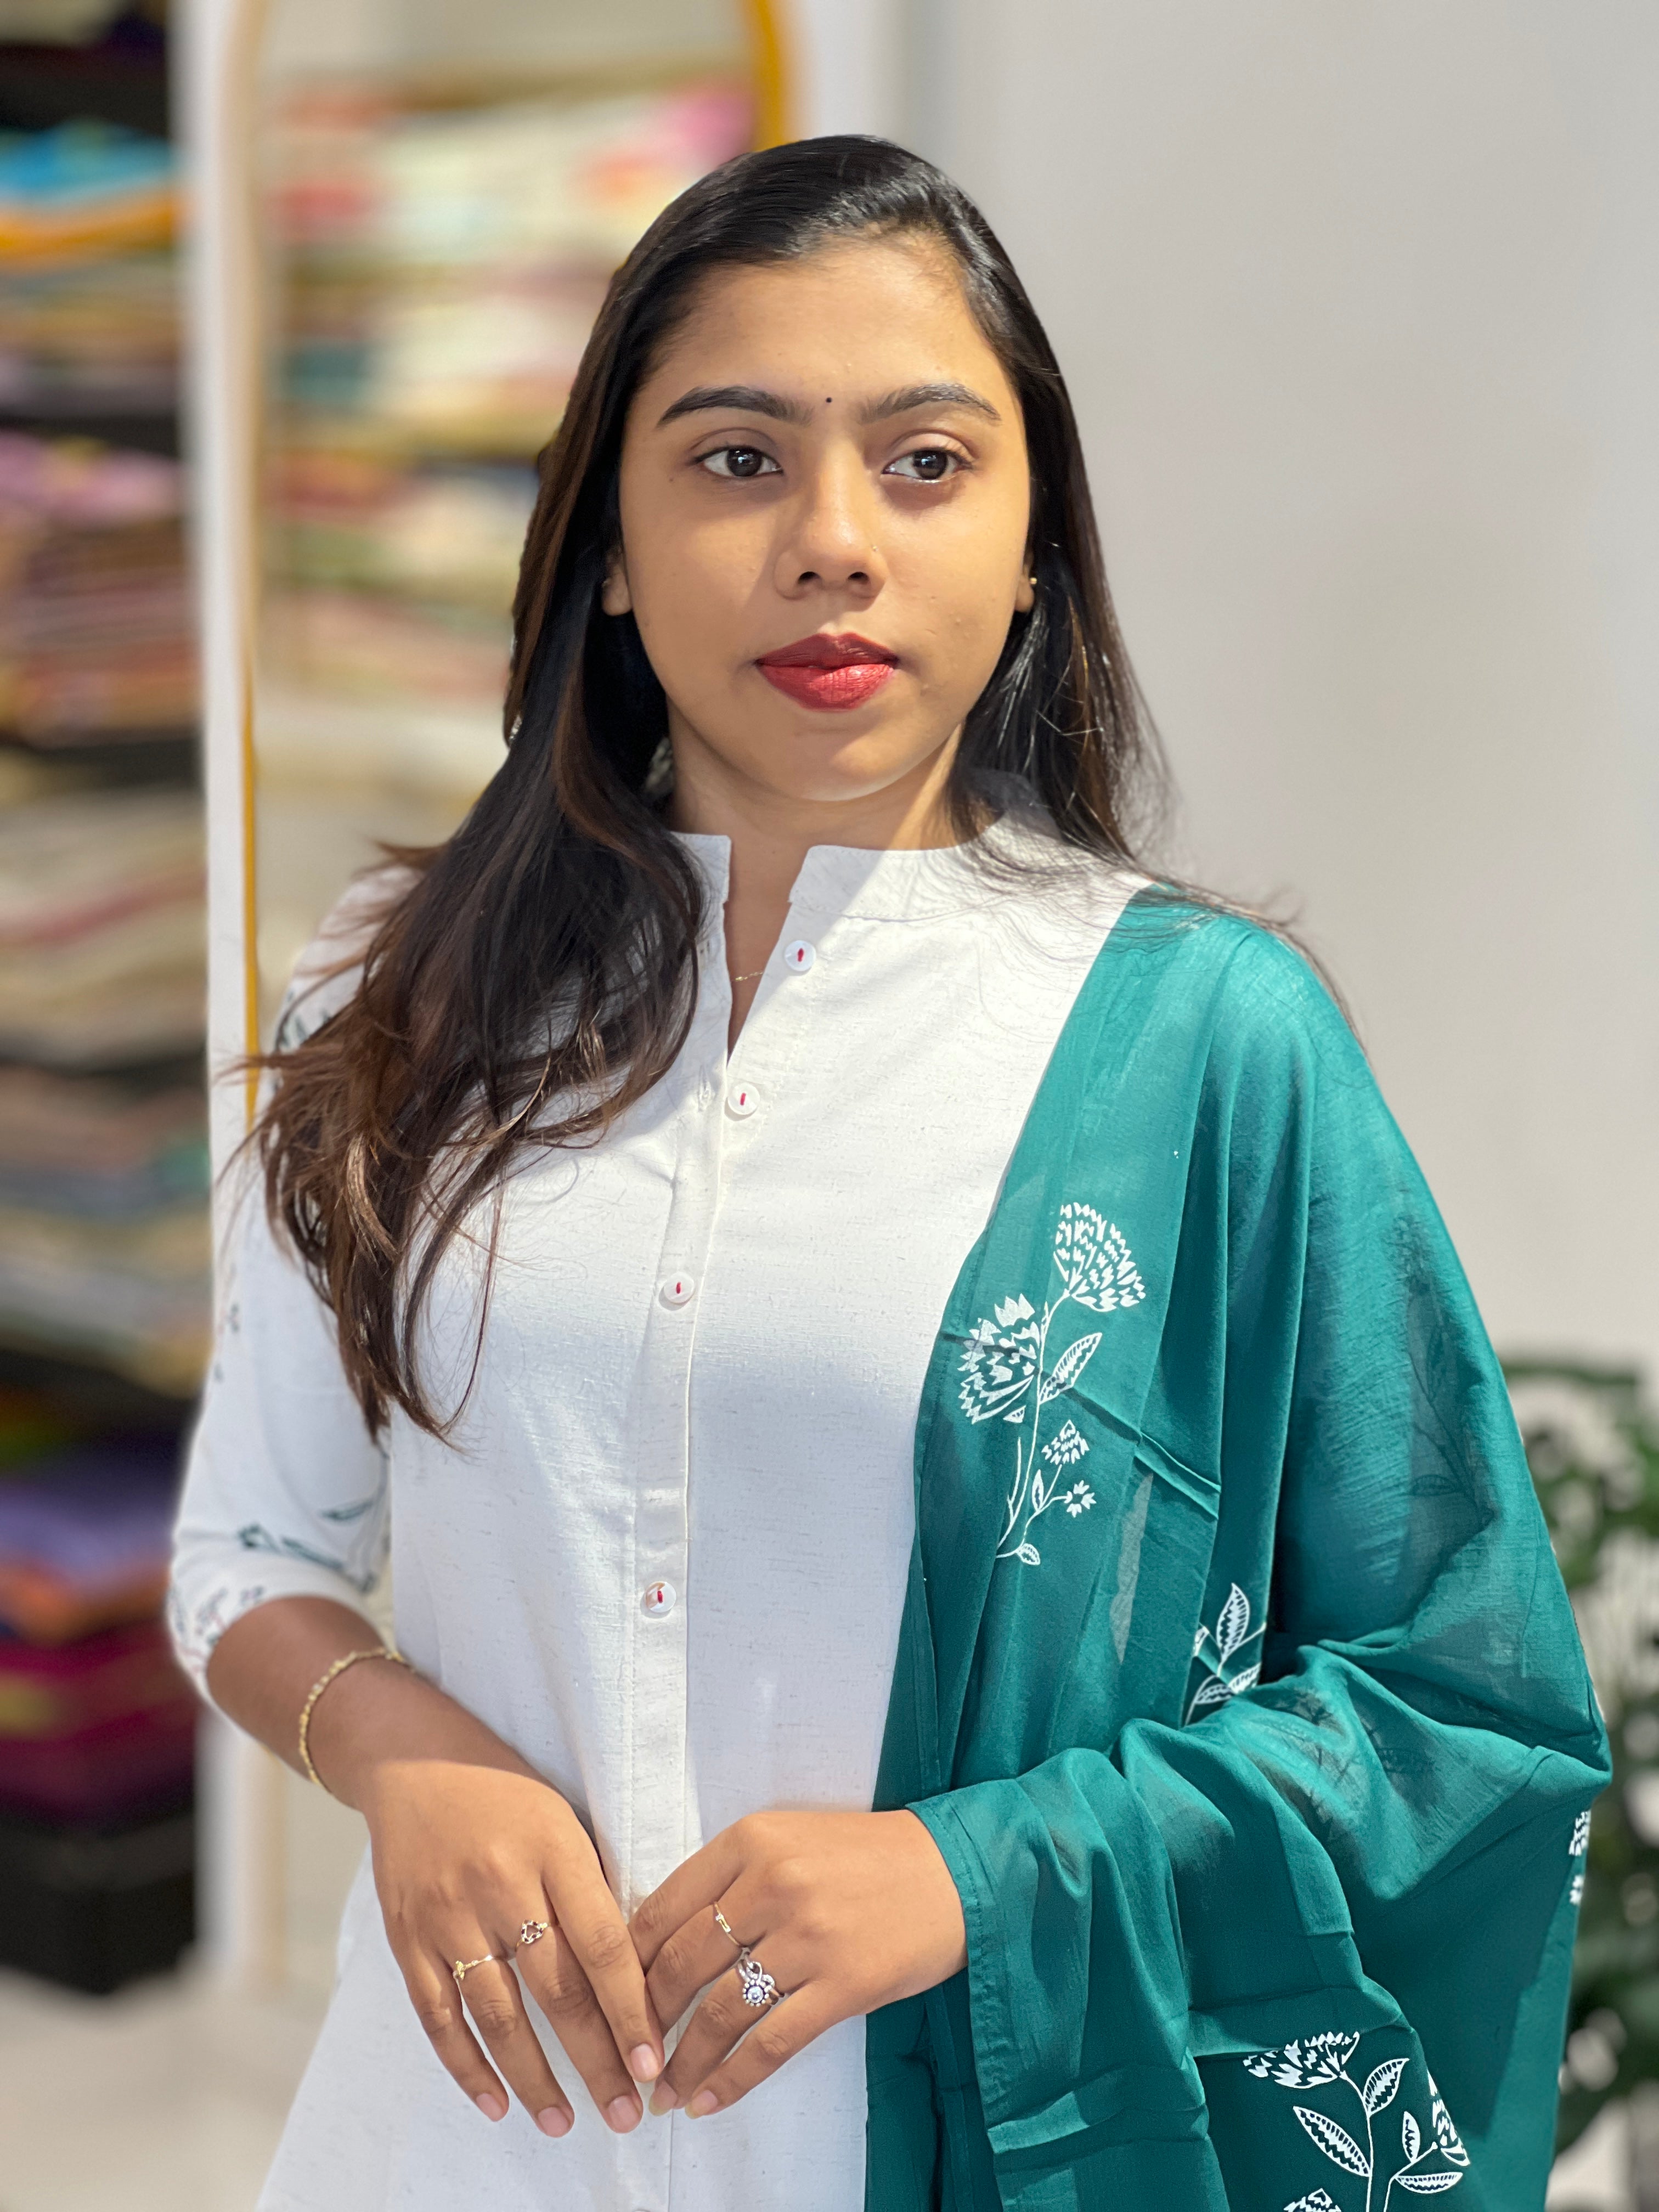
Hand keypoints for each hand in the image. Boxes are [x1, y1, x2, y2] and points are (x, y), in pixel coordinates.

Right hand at [305, 1655, 664, 2140]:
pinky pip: (438, 2014)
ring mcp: (447, 1913)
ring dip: (534, 2077)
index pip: (602, 1945)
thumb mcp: (563, 1821)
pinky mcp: (405, 1935)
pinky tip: (496, 2102)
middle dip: (595, 2060)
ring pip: (497, 2014)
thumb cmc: (505, 1791)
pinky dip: (466, 2066)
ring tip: (564, 2123)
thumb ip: (591, 1890)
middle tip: (626, 2112)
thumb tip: (634, 1976)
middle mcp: (499, 1884)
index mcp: (553, 1849)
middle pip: (556, 1990)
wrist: (412, 1759)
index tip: (653, 2062)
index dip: (630, 2010)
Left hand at [630, 1810, 966, 2119]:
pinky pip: (771, 2043)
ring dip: (683, 2062)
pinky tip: (709, 2101)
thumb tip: (664, 1942)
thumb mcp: (789, 1840)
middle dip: (644, 2020)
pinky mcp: (843, 1984)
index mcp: (750, 1840)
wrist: (954, 1869)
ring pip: (719, 2011)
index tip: (609, 2000)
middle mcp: (772, 1883)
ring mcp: (808, 1936)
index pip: (662, 1907)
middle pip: (681, 1963)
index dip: (627, 1964)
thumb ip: (731, 1880)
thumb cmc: (865, 1857)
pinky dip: (732, 2080)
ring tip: (664, 2093)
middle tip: (628, 2056)